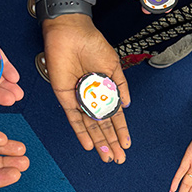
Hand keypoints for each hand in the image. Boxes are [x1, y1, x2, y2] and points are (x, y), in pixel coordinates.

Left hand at [42, 15, 130, 162]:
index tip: (126, 145)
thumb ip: (120, 86)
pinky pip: (73, 118)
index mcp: (104, 89)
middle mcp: (91, 97)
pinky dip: (81, 132)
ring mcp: (78, 99)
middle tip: (118, 159)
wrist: (71, 32)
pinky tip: (89, 145)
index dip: (120, 131)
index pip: (113, 116)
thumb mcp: (113, 65)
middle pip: (102, 126)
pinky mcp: (64, 97)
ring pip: (90, 126)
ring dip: (99, 142)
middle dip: (111, 143)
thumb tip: (127, 105)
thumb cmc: (91, 43)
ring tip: (107, 157)